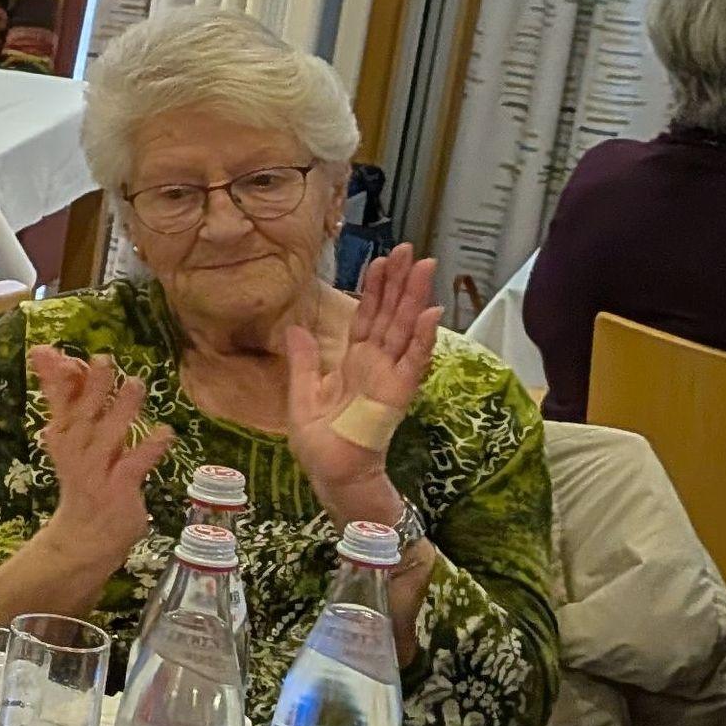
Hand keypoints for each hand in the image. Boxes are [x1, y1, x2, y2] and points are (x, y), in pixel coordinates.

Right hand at [28, 347, 172, 568]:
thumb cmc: (84, 482)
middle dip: (93, 388)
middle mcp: (76, 452)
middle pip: (83, 415)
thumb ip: (73, 402)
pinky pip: (133, 465)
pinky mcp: (118, 490)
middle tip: (104, 360)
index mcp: (62, 438)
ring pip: (108, 436)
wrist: (84, 537)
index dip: (52, 377)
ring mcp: (96, 472)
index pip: (56, 402)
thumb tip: (62, 360)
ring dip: (122, 410)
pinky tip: (165, 432)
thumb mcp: (72, 442)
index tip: (48, 352)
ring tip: (136, 384)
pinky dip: (149, 448)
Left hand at [288, 246, 441, 509]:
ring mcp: (390, 376)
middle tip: (410, 251)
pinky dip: (422, 338)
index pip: (367, 316)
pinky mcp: (398, 393)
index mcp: (354, 361)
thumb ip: (304, 360)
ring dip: (415, 298)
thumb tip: (295, 328)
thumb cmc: (320, 441)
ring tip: (425, 267)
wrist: (332, 474)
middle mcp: (376, 363)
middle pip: (391, 315)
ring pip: (405, 329)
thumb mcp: (303, 393)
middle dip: (400, 282)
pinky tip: (431, 314)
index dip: (375, 288)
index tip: (382, 260)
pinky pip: (412, 361)